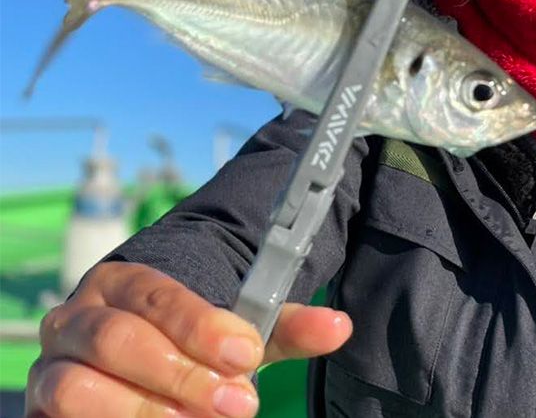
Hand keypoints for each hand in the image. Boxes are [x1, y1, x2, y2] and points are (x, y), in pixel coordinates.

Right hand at [26, 261, 352, 416]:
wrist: (134, 360)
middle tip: (237, 403)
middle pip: (118, 340)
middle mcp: (80, 318)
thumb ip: (283, 328)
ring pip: (78, 388)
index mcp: (127, 283)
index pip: (158, 294)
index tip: (246, 356)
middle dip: (182, 376)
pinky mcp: (43, 409)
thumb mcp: (236, 334)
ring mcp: (54, 366)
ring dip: (144, 409)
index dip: (201, 326)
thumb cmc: (189, 343)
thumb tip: (339, 326)